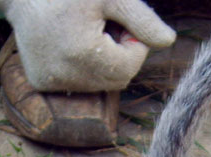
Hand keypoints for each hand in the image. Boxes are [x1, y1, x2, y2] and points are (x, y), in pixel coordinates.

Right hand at [0, 0, 176, 91]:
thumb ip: (141, 19)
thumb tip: (169, 41)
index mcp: (83, 53)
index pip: (129, 66)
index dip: (134, 45)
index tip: (124, 23)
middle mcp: (65, 75)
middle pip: (115, 80)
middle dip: (119, 56)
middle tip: (107, 26)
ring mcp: (50, 82)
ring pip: (97, 84)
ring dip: (101, 62)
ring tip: (87, 32)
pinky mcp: (41, 83)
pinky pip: (75, 83)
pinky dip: (80, 68)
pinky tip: (70, 44)